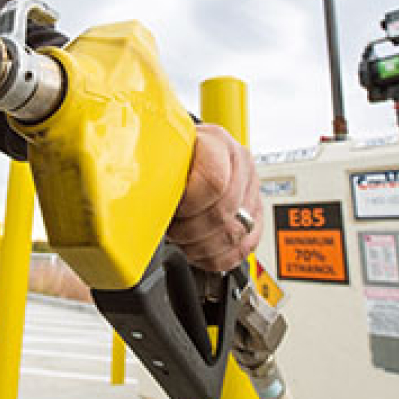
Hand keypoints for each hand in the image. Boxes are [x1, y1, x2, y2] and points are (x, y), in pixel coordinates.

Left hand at [167, 123, 261, 271]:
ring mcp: (251, 189)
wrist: (191, 154)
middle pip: (223, 212)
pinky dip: (219, 256)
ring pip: (235, 233)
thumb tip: (142, 196)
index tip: (172, 210)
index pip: (214, 181)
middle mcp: (240, 164)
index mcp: (217, 142)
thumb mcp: (163, 153)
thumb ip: (157, 168)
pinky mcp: (256, 214)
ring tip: (182, 242)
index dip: (190, 204)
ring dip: (202, 246)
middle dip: (191, 230)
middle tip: (172, 229)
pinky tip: (200, 251)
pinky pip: (244, 247)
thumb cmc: (174, 156)